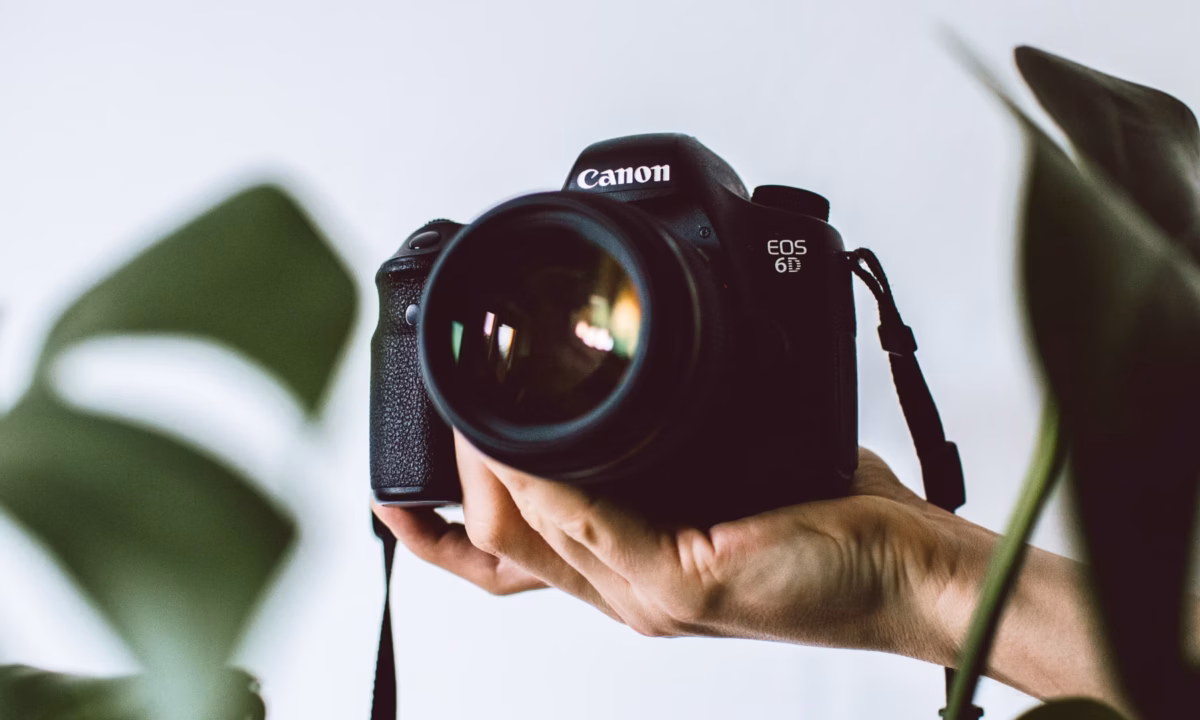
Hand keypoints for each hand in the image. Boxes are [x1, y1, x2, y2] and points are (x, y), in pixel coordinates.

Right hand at [373, 433, 969, 657]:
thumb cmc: (828, 524)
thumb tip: (644, 385)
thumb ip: (673, 446)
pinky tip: (520, 445)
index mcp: (629, 566)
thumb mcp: (730, 474)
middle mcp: (625, 590)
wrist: (906, 571)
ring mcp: (647, 595)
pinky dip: (544, 485)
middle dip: (453, 486)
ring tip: (473, 408)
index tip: (403, 490)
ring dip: (488, 473)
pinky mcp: (680, 585)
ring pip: (528, 539)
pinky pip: (586, 533)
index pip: (513, 560)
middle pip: (500, 550)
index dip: (445, 532)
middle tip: (445, 415)